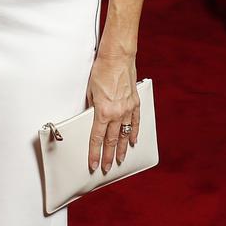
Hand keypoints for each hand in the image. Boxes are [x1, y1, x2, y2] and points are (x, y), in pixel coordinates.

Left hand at [85, 53, 138, 173]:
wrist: (118, 58)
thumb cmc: (101, 70)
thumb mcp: (90, 91)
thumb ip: (91, 107)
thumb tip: (91, 118)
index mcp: (102, 111)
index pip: (96, 138)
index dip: (94, 153)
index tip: (93, 163)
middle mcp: (117, 113)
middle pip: (111, 140)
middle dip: (107, 156)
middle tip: (105, 167)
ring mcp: (128, 109)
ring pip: (124, 135)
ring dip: (121, 148)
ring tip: (119, 159)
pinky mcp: (135, 103)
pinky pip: (135, 122)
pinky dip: (134, 133)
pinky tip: (133, 141)